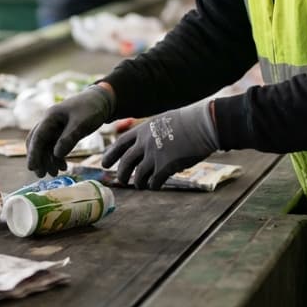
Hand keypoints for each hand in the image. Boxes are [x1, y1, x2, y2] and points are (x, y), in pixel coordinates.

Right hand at [26, 85, 113, 175]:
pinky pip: (54, 146)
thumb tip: (56, 155)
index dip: (33, 153)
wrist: (101, 101)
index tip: (31, 168)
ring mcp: (54, 126)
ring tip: (55, 174)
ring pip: (45, 146)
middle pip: (37, 142)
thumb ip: (69, 138)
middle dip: (38, 159)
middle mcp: (49, 121)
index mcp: (51, 116)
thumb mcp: (82, 123)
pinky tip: (63, 166)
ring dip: (48, 160)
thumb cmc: (91, 109)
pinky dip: (56, 157)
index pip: (38, 136)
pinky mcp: (61, 132)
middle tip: (41, 175)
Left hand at [101, 101, 218, 188]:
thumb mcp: (164, 121)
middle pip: (125, 162)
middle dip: (122, 173)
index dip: (111, 154)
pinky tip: (156, 186)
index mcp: (143, 130)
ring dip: (138, 183)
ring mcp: (154, 155)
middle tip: (121, 180)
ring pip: (138, 175)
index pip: (121, 143)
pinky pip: (154, 182)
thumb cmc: (189, 122)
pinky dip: (153, 185)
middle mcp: (145, 143)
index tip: (104, 163)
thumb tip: (151, 144)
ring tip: (141, 185)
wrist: (202, 125)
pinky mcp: (165, 167)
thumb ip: (154, 132)